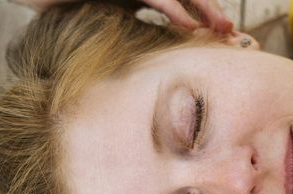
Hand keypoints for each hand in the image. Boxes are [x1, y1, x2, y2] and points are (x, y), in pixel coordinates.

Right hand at [12, 0, 232, 32]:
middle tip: (235, 38)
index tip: (223, 45)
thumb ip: (124, 46)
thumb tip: (138, 86)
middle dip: (212, 14)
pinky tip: (188, 27)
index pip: (177, 8)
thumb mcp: (98, 31)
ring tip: (222, 30)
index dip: (201, 23)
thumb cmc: (57, 10)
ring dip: (203, 9)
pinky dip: (173, 9)